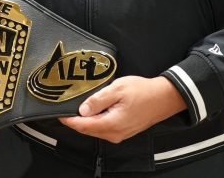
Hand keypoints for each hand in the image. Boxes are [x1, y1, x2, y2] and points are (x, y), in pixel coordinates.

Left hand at [59, 76, 186, 142]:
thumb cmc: (143, 92)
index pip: (83, 126)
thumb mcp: (117, 90)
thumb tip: (82, 110)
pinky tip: (94, 110)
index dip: (68, 120)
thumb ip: (98, 100)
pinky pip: (104, 128)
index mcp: (111, 124)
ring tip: (79, 106)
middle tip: (66, 107)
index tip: (59, 114)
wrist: (164, 98)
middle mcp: (114, 134)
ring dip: (86, 120)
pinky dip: (96, 120)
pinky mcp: (123, 131)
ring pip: (95, 129)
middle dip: (75, 120)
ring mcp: (120, 134)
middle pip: (87, 130)